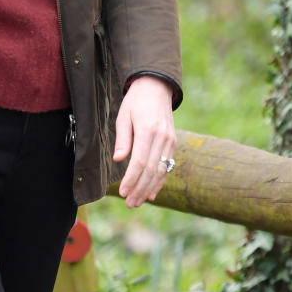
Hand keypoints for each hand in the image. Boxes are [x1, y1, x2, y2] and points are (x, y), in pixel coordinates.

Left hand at [113, 75, 175, 207]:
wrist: (156, 87)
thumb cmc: (135, 102)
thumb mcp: (123, 116)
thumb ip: (122, 139)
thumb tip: (118, 159)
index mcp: (148, 130)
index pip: (140, 162)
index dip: (131, 179)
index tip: (122, 192)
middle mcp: (162, 138)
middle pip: (151, 170)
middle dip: (140, 189)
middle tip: (129, 203)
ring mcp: (170, 141)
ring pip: (161, 171)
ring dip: (149, 189)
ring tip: (137, 202)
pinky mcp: (173, 143)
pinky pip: (167, 166)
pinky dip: (159, 181)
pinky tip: (151, 194)